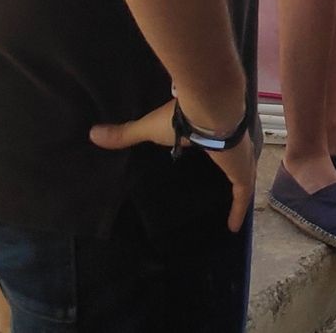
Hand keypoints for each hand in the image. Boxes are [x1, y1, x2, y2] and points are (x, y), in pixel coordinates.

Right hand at [90, 99, 254, 232]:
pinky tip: (232, 228)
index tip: (212, 155)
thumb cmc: (182, 117)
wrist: (210, 109)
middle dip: (233, 170)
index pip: (218, 143)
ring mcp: (240, 158)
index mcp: (213, 131)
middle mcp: (232, 145)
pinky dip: (238, 210)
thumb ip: (126, 133)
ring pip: (242, 178)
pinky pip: (242, 195)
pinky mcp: (242, 172)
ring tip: (233, 207)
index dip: (217, 151)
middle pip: (235, 161)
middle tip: (227, 182)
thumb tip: (93, 133)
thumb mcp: (150, 128)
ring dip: (238, 191)